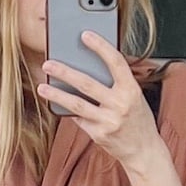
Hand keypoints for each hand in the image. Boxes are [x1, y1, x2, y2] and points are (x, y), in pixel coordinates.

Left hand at [37, 32, 167, 174]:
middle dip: (65, 72)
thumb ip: (119, 82)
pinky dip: (67, 111)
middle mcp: (120, 105)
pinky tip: (56, 104)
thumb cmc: (138, 120)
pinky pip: (78, 119)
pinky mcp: (98, 134)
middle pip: (87, 84)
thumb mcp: (136, 97)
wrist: (144, 151)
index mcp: (131, 90)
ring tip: (42, 87)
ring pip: (77, 104)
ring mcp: (108, 121)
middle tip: (48, 64)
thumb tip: (95, 63)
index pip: (115, 62)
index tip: (85, 35)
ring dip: (57, 95)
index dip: (100, 47)